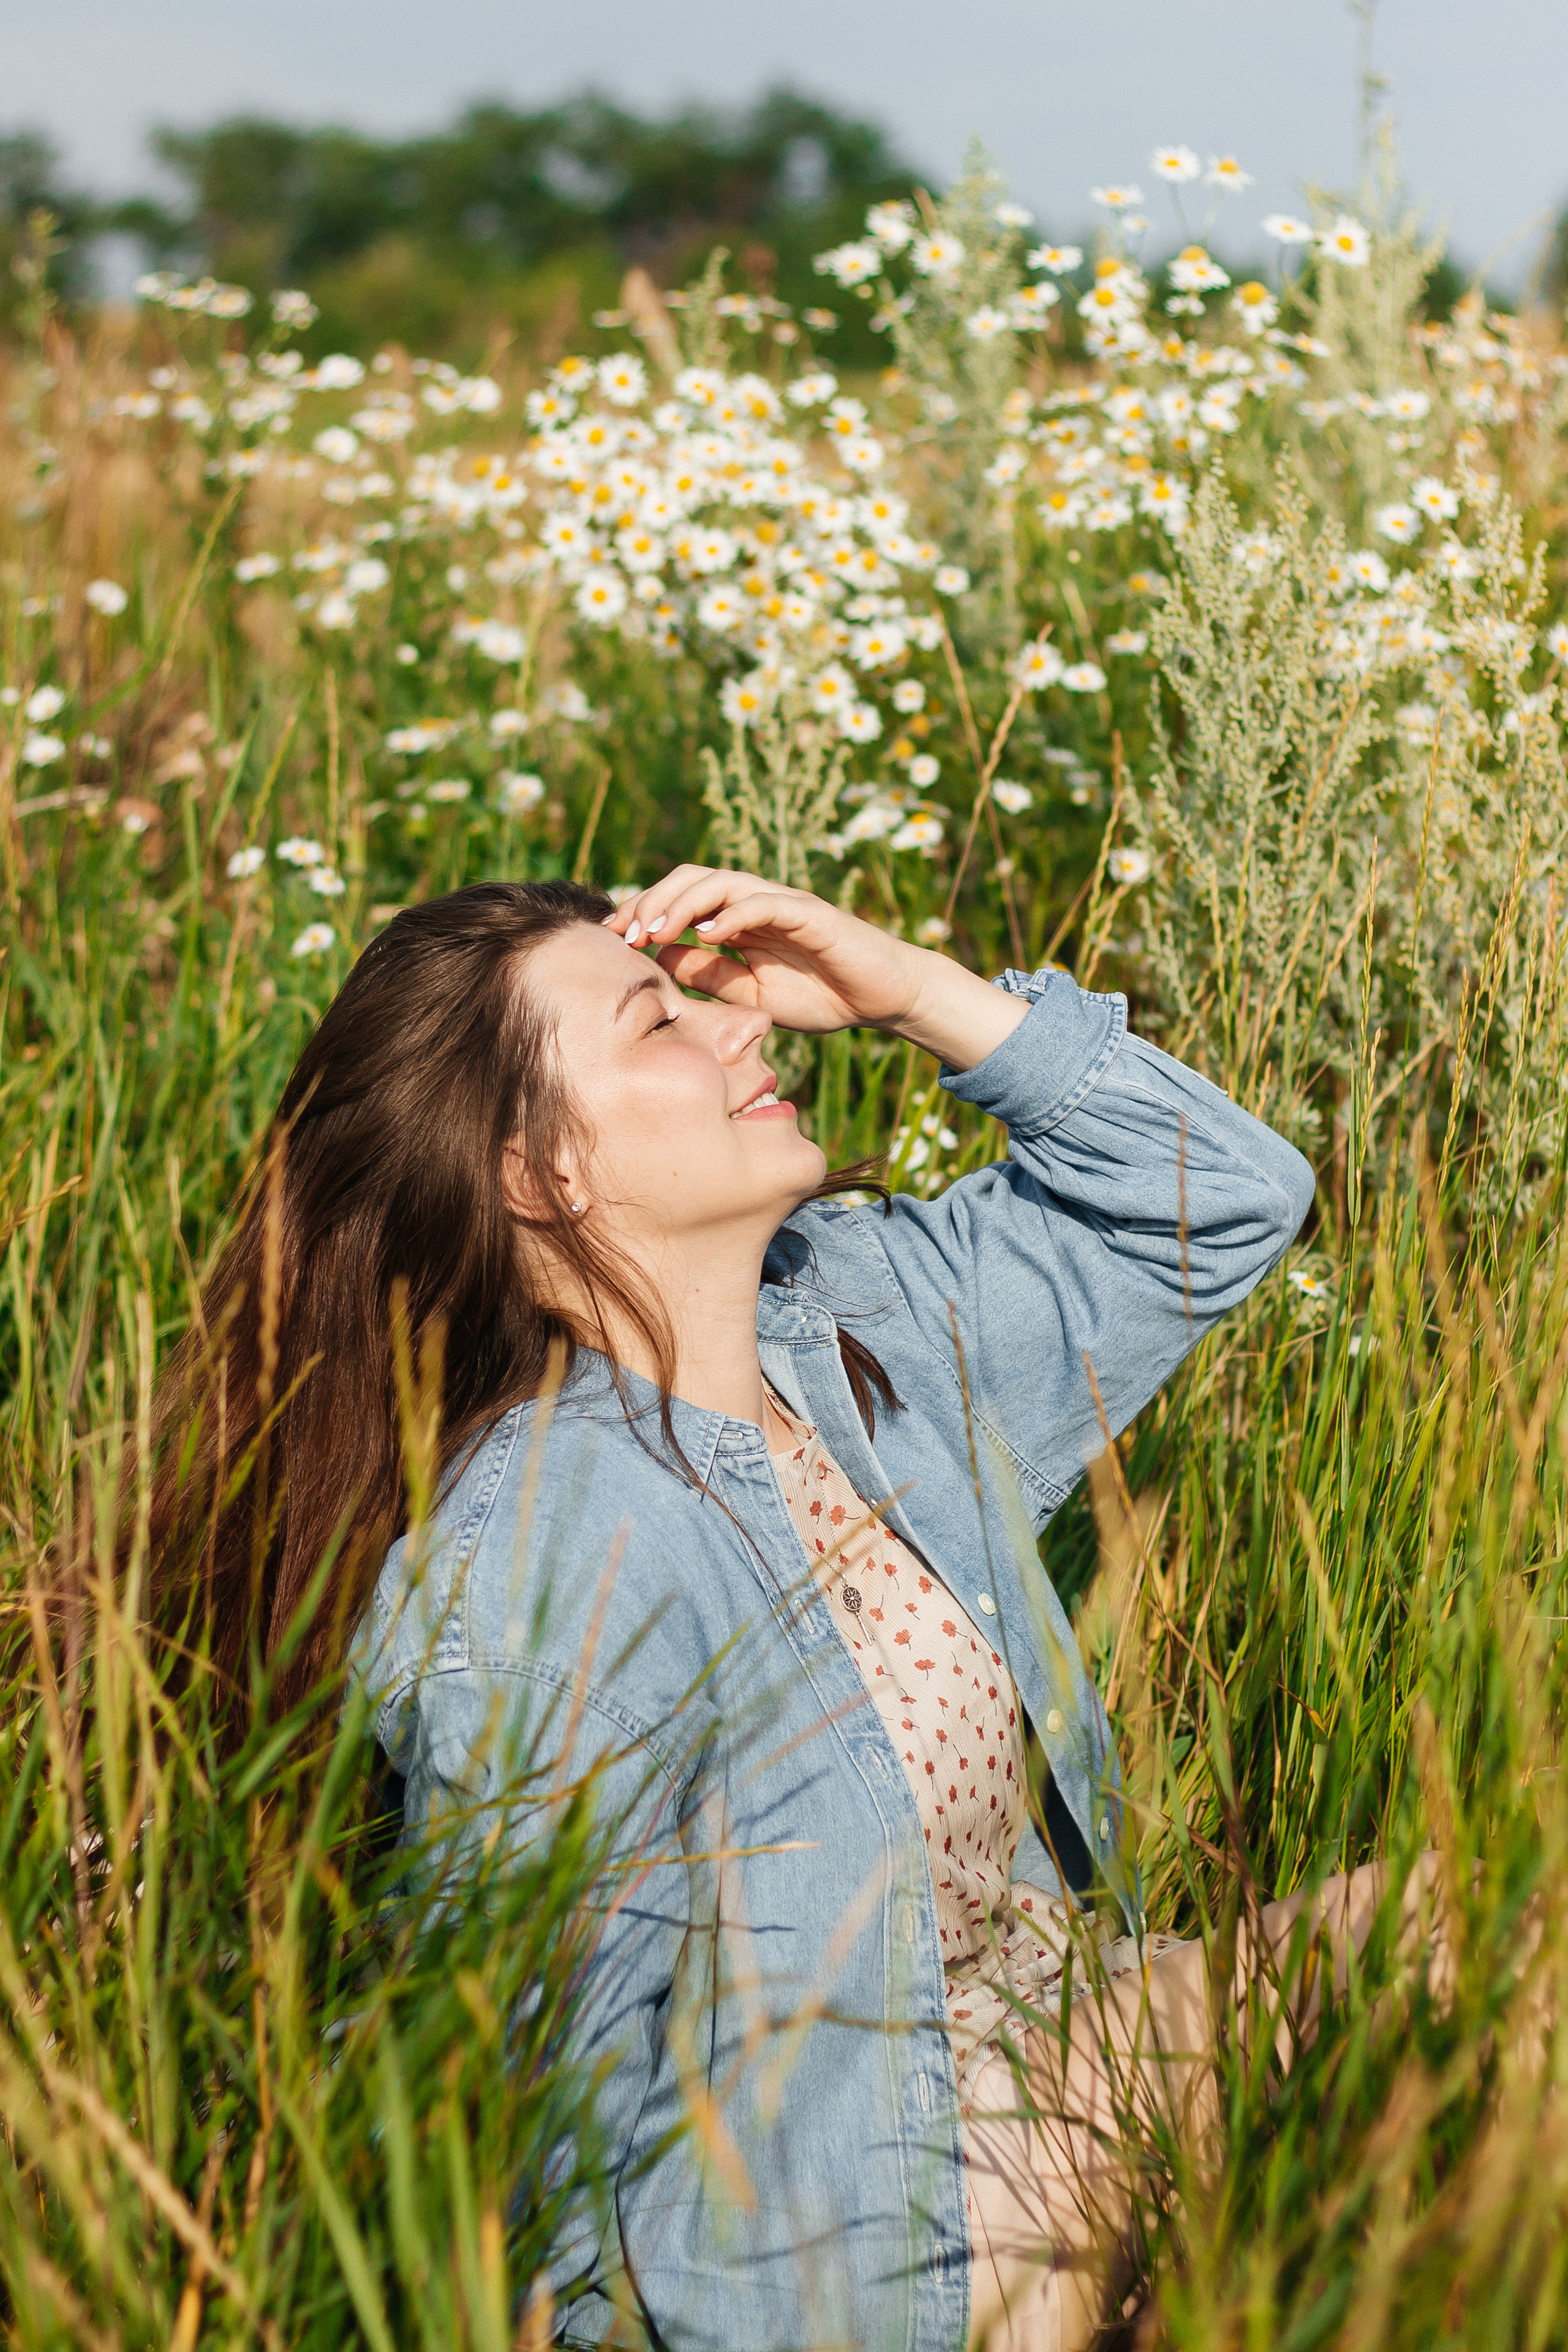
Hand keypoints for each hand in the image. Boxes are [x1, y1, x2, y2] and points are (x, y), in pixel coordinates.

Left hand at [602, 866, 1030, 1070]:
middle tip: (621, 933)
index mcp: (735, 920)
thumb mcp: (747, 994)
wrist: (882, 999)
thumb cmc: (820, 996)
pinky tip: (708, 933)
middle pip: (690, 880)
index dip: (641, 913)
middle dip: (650, 901)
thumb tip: (656, 959)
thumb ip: (707, 974)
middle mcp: (753, 902)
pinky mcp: (810, 912)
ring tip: (653, 930)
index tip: (609, 940)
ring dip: (681, 903)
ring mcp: (781, 902)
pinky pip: (765, 903)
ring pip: (721, 882)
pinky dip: (733, 914)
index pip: (677, 901)